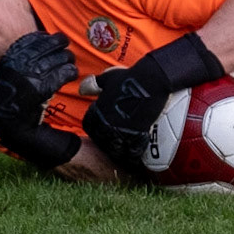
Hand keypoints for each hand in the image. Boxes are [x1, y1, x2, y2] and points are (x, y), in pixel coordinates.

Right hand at [0, 31, 78, 128]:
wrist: (9, 124)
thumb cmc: (12, 97)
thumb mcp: (10, 72)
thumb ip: (22, 56)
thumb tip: (44, 37)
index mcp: (10, 57)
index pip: (33, 39)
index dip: (47, 38)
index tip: (56, 41)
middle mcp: (18, 63)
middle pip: (49, 45)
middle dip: (61, 47)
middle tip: (67, 55)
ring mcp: (28, 75)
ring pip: (59, 58)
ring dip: (68, 60)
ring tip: (71, 66)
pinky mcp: (40, 88)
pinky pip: (62, 73)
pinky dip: (70, 72)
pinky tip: (72, 75)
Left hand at [79, 33, 225, 167]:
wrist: (151, 80)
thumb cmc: (130, 77)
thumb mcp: (108, 78)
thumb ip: (94, 85)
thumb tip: (82, 90)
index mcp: (98, 111)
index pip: (89, 126)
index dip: (93, 126)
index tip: (99, 127)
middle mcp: (107, 123)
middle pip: (101, 140)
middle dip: (105, 141)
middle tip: (112, 142)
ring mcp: (122, 130)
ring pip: (115, 149)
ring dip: (118, 152)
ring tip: (122, 153)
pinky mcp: (138, 134)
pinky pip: (133, 151)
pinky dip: (133, 155)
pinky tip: (134, 157)